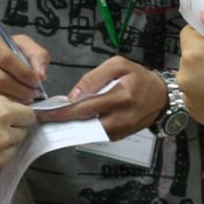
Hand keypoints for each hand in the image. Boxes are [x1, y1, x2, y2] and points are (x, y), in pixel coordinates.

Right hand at [0, 24, 49, 102]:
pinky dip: (1, 106)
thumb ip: (37, 56)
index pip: (7, 59)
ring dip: (13, 101)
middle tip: (33, 95)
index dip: (25, 74)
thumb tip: (41, 76)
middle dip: (21, 91)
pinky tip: (10, 104)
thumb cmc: (3, 50)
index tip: (37, 82)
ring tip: (24, 101)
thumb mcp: (21, 45)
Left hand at [37, 56, 165, 140]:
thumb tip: (74, 95)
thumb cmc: (139, 77)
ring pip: (88, 131)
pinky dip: (82, 128)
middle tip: (42, 118)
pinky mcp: (119, 137)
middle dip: (62, 121)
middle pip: (84, 123)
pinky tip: (71, 122)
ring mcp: (120, 131)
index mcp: (120, 97)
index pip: (86, 107)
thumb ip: (95, 77)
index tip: (45, 113)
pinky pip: (95, 134)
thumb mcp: (119, 65)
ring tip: (53, 119)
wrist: (162, 97)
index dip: (64, 111)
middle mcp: (120, 118)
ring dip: (70, 126)